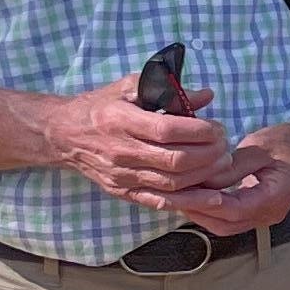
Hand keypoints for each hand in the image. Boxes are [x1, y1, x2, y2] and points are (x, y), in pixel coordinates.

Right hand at [37, 76, 243, 207]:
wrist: (64, 135)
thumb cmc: (101, 106)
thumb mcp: (130, 87)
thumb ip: (168, 91)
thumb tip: (207, 95)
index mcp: (122, 120)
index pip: (167, 130)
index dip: (199, 131)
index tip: (217, 127)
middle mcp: (121, 151)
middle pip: (174, 160)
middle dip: (208, 154)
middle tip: (225, 146)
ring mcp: (122, 176)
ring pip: (172, 183)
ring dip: (204, 176)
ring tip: (223, 164)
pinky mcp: (123, 192)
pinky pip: (160, 202)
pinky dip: (189, 201)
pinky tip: (212, 196)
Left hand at [175, 121, 289, 237]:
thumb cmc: (286, 143)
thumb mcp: (258, 147)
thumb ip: (232, 166)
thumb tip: (204, 180)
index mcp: (274, 198)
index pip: (232, 209)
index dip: (203, 203)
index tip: (179, 193)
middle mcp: (269, 215)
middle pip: (225, 225)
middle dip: (196, 212)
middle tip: (170, 197)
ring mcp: (264, 217)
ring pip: (225, 226)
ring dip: (200, 214)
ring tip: (178, 197)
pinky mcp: (257, 213)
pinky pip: (230, 220)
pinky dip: (210, 211)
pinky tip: (195, 197)